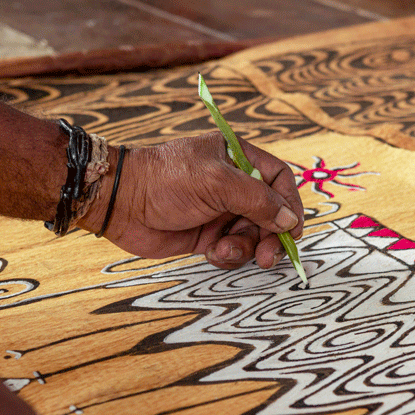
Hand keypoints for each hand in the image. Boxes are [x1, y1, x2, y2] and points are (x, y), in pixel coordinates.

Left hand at [77, 132, 303, 269]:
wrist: (121, 203)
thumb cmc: (165, 180)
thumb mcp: (217, 182)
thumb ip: (258, 200)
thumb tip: (289, 219)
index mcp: (238, 158)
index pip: (278, 180)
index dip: (290, 204)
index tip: (294, 229)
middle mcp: (233, 184)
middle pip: (270, 214)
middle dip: (271, 236)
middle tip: (268, 256)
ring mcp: (220, 211)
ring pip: (252, 236)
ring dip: (245, 248)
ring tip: (225, 250)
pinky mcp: (207, 235)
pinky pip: (232, 250)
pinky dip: (227, 256)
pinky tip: (211, 252)